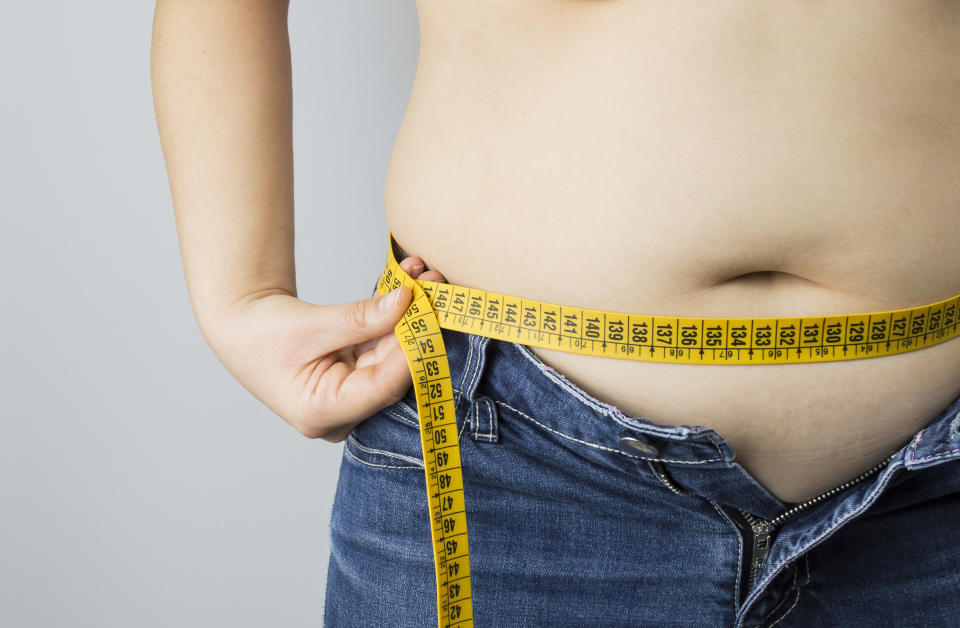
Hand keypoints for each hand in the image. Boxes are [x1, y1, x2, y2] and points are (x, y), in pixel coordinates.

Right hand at [202, 256, 446, 441]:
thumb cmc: (261, 334)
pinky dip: (396, 316)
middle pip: (393, 371)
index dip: (410, 353)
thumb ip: (360, 318)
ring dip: (410, 316)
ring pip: (394, 355)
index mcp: (322, 412)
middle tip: (435, 287)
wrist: (241, 328)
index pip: (381, 387)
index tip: (428, 317)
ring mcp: (353, 396)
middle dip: (415, 327)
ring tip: (426, 276)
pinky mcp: (359, 376)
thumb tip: (406, 302)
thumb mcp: (311, 324)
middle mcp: (342, 413)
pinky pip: (385, 346)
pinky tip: (410, 282)